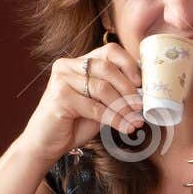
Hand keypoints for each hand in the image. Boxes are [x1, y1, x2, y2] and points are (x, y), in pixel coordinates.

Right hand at [19, 43, 145, 162]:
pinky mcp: (59, 96)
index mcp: (80, 62)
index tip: (141, 83)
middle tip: (141, 107)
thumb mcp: (100, 103)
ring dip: (124, 107)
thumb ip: (116, 93)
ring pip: (103, 88)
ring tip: (135, 121)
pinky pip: (95, 107)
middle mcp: (68, 66)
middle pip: (108, 68)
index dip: (129, 64)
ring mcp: (61, 79)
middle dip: (128, 90)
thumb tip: (145, 93)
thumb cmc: (75, 123)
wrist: (47, 143)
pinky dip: (114, 119)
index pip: (110, 50)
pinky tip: (125, 127)